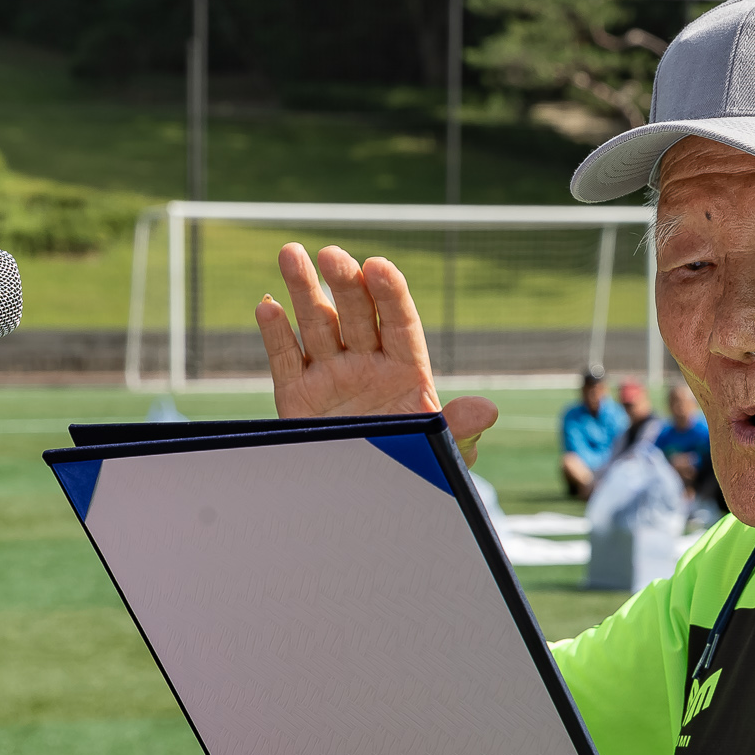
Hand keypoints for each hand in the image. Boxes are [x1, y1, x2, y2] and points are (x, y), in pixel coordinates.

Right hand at [255, 243, 497, 465]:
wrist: (366, 500)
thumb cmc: (410, 465)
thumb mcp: (437, 449)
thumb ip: (457, 427)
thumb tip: (487, 410)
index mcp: (405, 370)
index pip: (398, 323)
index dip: (389, 294)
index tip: (379, 266)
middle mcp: (366, 364)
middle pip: (354, 314)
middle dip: (343, 283)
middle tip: (331, 255)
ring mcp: (330, 376)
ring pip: (315, 325)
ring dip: (302, 289)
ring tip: (290, 253)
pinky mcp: (297, 397)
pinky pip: (285, 359)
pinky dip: (275, 334)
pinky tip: (267, 306)